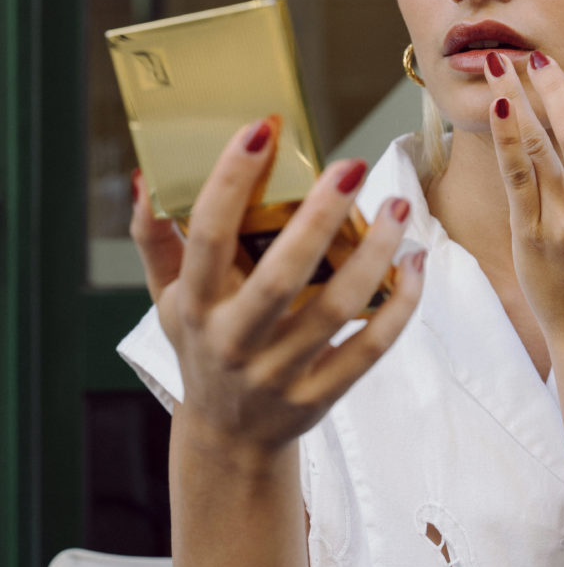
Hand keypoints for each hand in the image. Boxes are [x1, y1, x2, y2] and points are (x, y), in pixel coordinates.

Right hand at [130, 118, 424, 453]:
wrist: (228, 437)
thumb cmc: (202, 346)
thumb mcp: (168, 299)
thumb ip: (155, 239)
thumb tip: (146, 176)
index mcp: (195, 306)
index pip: (208, 237)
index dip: (231, 181)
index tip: (262, 129)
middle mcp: (234, 342)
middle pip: (281, 277)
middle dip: (319, 218)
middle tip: (351, 165)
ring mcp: (279, 374)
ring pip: (335, 310)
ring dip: (374, 255)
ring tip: (397, 207)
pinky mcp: (320, 396)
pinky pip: (369, 350)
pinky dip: (399, 307)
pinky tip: (414, 263)